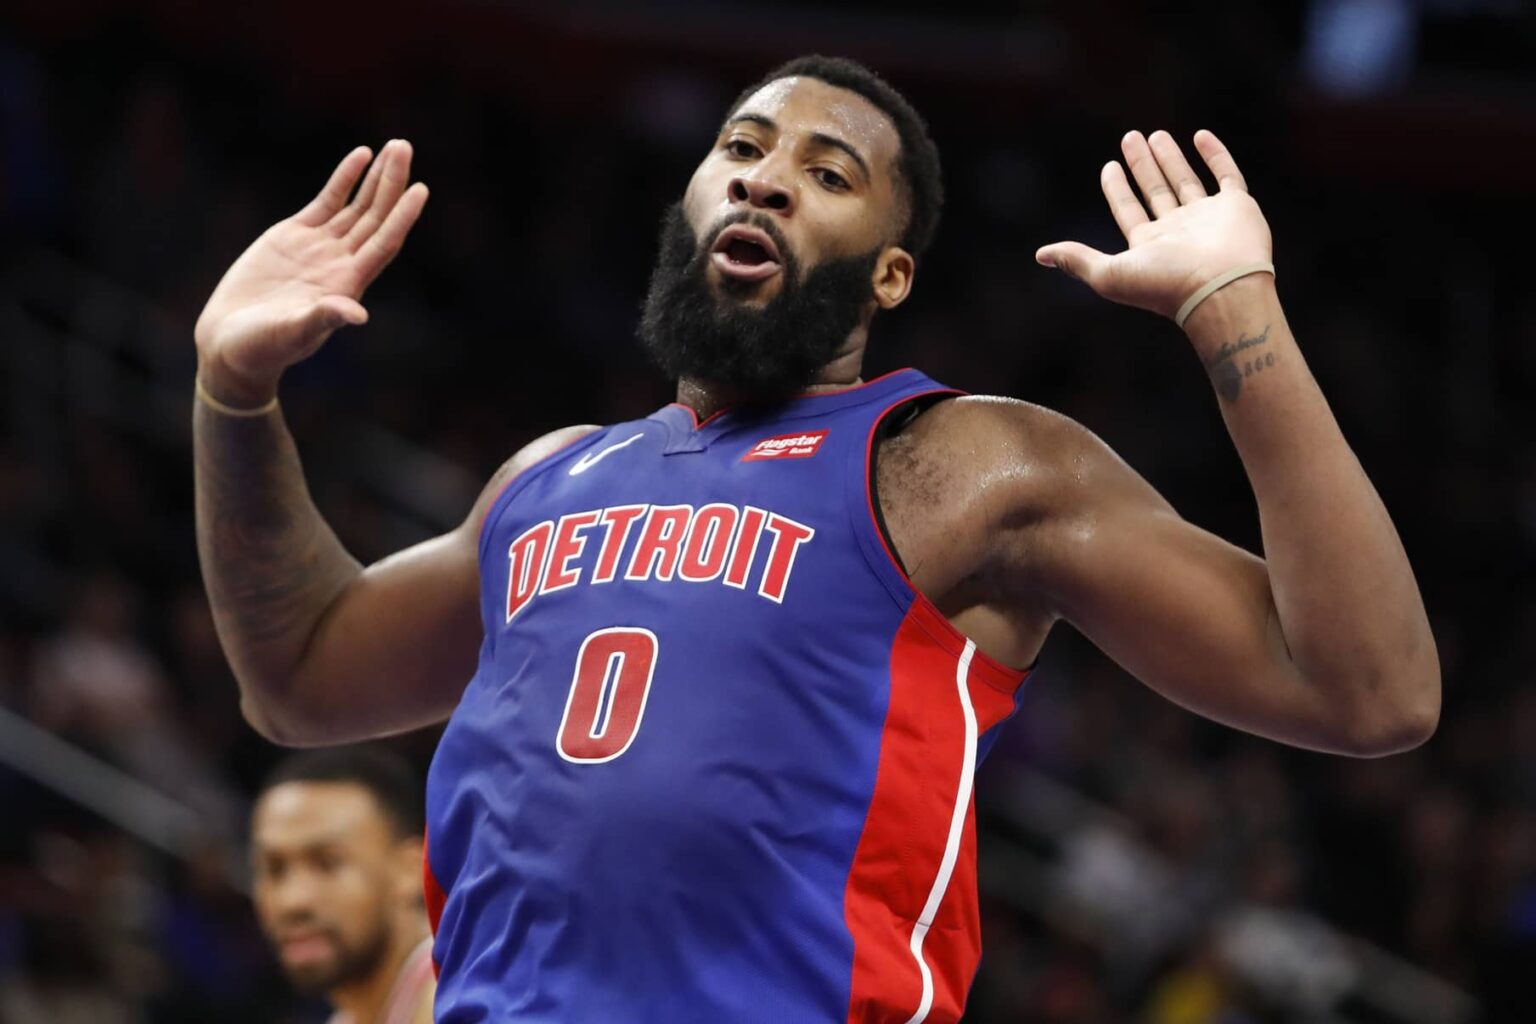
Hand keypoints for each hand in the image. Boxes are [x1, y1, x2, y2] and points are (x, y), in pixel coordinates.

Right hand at [194, 140, 427, 402]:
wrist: (231, 343)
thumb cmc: (263, 346)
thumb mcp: (293, 332)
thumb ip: (324, 318)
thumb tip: (359, 315)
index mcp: (347, 285)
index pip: (384, 243)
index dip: (402, 216)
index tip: (421, 189)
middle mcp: (341, 263)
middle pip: (376, 216)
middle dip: (391, 182)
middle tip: (405, 146)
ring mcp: (320, 247)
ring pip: (357, 205)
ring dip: (376, 177)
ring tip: (395, 146)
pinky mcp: (294, 235)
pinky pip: (327, 202)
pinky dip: (344, 179)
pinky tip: (361, 156)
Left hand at [1035, 130, 1270, 322]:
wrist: (1221, 289)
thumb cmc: (1164, 285)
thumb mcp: (1109, 274)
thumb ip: (1076, 260)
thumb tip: (1040, 255)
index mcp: (1149, 246)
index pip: (1128, 210)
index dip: (1117, 188)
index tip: (1108, 166)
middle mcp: (1178, 231)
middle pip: (1155, 191)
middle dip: (1141, 165)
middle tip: (1130, 137)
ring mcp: (1208, 218)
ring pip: (1185, 181)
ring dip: (1171, 159)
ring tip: (1156, 135)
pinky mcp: (1237, 207)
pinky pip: (1227, 175)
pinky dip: (1215, 155)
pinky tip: (1200, 136)